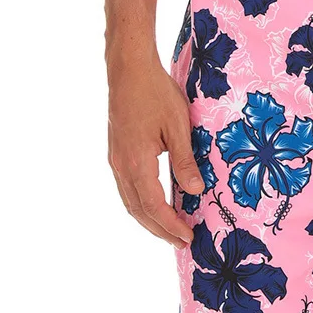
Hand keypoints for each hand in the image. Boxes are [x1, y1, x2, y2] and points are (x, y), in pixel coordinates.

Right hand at [107, 52, 202, 248]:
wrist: (129, 70)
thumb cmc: (155, 93)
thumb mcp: (178, 126)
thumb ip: (185, 161)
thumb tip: (196, 190)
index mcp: (136, 163)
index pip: (154, 206)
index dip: (171, 225)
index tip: (189, 238)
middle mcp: (121, 166)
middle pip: (139, 210)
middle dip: (160, 230)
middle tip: (181, 243)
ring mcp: (116, 159)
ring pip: (130, 201)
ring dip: (149, 218)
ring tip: (169, 230)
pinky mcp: (117, 152)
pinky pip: (128, 187)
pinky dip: (142, 202)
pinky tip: (156, 203)